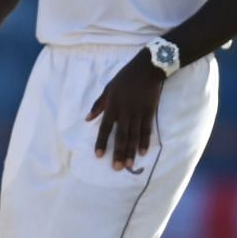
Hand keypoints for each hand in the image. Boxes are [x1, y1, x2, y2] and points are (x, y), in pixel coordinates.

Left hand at [87, 52, 165, 171]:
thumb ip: (98, 105)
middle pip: (121, 137)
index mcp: (112, 107)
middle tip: (117, 168)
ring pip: (134, 137)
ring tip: (129, 165)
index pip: (105, 128)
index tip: (99, 155)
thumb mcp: (107, 89)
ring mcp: (138, 114)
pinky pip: (147, 130)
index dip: (102, 142)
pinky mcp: (149, 113)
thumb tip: (87, 118)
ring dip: (131, 152)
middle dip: (119, 153)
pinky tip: (143, 152)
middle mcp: (125, 113)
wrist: (147, 70)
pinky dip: (145, 142)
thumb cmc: (124, 79)